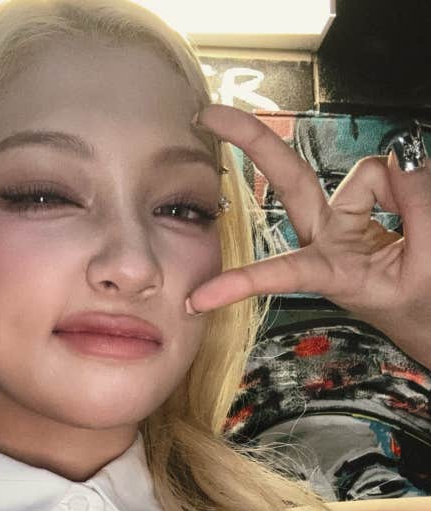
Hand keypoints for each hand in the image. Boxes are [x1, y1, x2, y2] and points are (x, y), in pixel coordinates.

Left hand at [188, 105, 430, 367]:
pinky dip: (406, 186)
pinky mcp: (361, 208)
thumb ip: (416, 209)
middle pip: (290, 181)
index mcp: (332, 273)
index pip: (282, 271)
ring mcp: (342, 222)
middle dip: (253, 142)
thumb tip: (395, 164)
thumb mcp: (426, 264)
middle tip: (210, 114)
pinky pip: (388, 176)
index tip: (197, 301)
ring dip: (400, 191)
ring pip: (368, 175)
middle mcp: (327, 241)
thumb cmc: (422, 303)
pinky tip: (414, 210)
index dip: (241, 283)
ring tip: (422, 234)